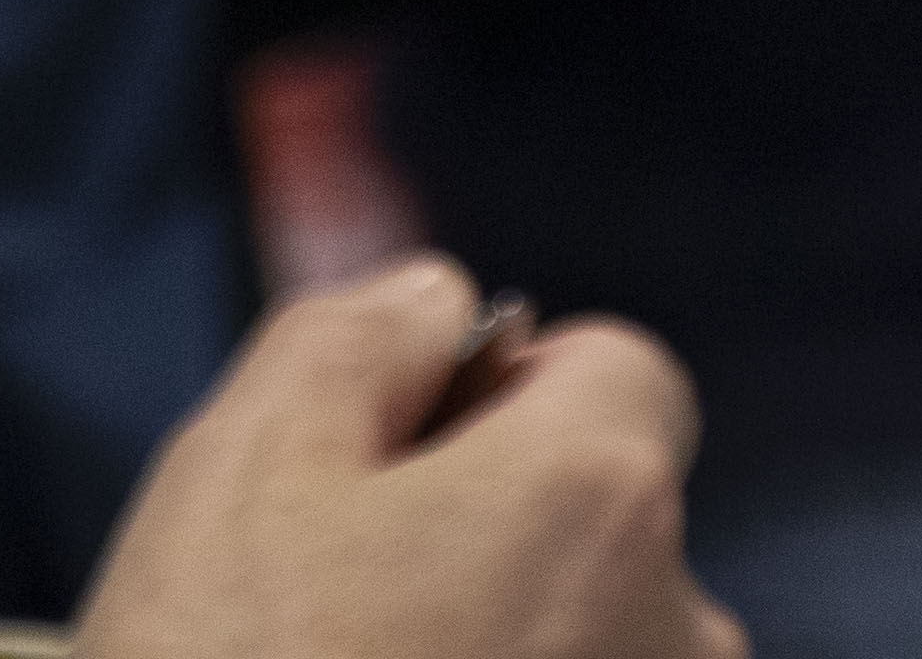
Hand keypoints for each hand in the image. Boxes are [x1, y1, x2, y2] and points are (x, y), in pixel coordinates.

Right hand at [83, 258, 741, 658]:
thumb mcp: (241, 468)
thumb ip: (358, 338)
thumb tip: (444, 299)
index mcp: (600, 498)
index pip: (618, 375)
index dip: (502, 399)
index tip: (394, 471)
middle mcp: (679, 634)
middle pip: (610, 530)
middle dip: (502, 545)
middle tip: (343, 620)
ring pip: (594, 657)